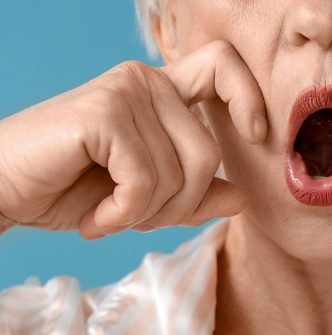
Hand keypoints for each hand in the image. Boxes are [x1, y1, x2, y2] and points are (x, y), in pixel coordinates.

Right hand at [0, 41, 266, 239]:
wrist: (4, 192)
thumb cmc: (72, 189)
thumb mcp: (146, 199)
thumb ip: (194, 195)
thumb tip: (242, 197)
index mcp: (162, 92)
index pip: (222, 67)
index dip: (248, 97)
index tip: (256, 135)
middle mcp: (146, 82)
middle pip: (207, 154)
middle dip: (178, 204)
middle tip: (136, 216)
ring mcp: (124, 92)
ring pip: (180, 173)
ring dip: (146, 214)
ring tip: (109, 215)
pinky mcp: (103, 113)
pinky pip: (146, 181)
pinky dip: (123, 215)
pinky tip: (96, 219)